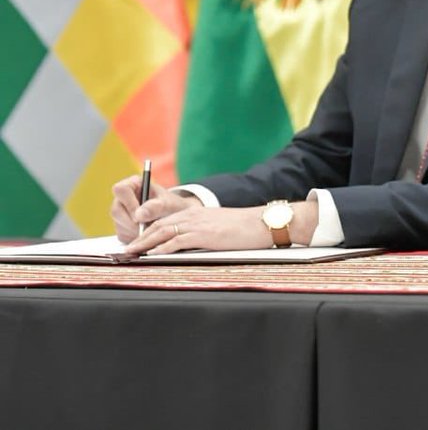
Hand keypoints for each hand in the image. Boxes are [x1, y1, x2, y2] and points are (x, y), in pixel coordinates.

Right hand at [110, 175, 199, 242]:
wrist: (176, 217)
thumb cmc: (172, 205)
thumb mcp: (168, 204)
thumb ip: (156, 207)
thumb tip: (138, 216)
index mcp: (133, 184)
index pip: (120, 190)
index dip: (129, 203)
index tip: (140, 216)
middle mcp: (123, 198)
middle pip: (116, 211)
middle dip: (132, 223)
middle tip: (147, 228)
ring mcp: (121, 213)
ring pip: (119, 225)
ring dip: (135, 231)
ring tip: (152, 229)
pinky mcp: (122, 227)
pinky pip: (123, 235)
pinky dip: (136, 238)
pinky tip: (148, 234)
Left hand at [124, 205, 273, 254]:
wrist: (261, 222)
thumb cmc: (243, 227)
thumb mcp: (218, 226)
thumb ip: (201, 231)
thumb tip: (188, 245)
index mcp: (195, 213)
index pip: (163, 221)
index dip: (146, 232)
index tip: (135, 242)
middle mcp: (192, 216)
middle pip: (158, 226)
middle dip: (140, 238)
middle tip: (126, 250)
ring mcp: (197, 224)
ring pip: (162, 232)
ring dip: (145, 244)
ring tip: (132, 253)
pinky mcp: (203, 235)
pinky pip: (177, 241)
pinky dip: (162, 248)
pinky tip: (153, 254)